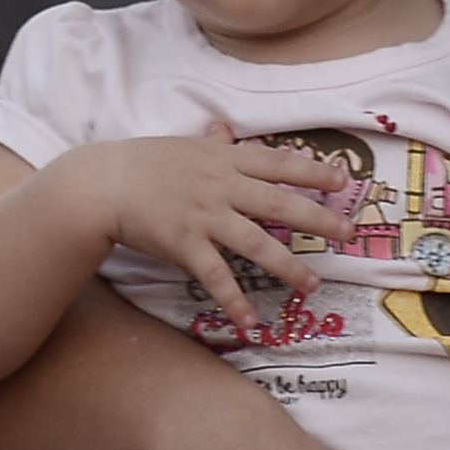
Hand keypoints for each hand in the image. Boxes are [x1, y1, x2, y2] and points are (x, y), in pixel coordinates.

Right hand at [65, 125, 355, 331]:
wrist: (101, 183)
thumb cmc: (143, 163)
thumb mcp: (183, 146)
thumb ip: (212, 142)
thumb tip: (225, 127)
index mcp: (225, 160)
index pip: (278, 164)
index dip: (313, 171)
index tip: (343, 180)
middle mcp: (221, 186)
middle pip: (279, 203)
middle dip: (318, 218)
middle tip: (348, 233)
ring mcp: (203, 216)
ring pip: (255, 243)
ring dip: (287, 265)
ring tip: (312, 284)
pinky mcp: (183, 244)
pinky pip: (215, 276)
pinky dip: (233, 300)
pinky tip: (250, 321)